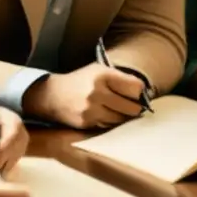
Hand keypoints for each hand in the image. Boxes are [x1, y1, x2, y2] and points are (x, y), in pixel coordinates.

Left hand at [0, 108, 28, 174]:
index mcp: (2, 115)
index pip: (14, 126)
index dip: (9, 142)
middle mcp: (11, 126)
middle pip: (20, 140)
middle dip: (7, 155)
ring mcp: (12, 139)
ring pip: (19, 151)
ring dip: (7, 162)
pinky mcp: (9, 152)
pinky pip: (13, 160)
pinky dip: (6, 167)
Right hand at [23, 64, 146, 128]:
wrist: (52, 95)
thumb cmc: (81, 81)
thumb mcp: (99, 70)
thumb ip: (121, 78)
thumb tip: (145, 92)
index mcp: (103, 76)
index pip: (136, 88)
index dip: (140, 91)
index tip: (137, 92)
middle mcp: (97, 92)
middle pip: (132, 107)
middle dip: (135, 107)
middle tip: (134, 105)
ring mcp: (91, 110)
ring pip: (121, 119)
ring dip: (124, 116)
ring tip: (119, 109)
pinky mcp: (86, 123)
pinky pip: (109, 125)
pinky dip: (111, 121)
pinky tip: (107, 114)